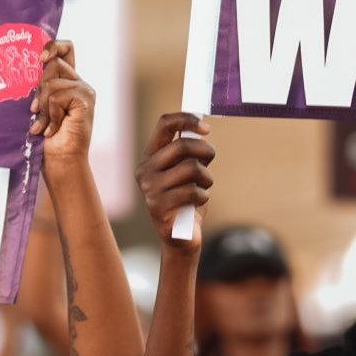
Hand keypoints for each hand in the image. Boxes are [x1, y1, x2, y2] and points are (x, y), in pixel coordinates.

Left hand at [29, 40, 94, 165]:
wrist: (59, 161)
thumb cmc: (45, 138)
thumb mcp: (37, 106)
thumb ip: (37, 87)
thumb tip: (20, 68)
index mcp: (67, 81)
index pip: (65, 49)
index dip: (52, 45)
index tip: (39, 57)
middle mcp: (78, 83)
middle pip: (54, 62)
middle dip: (39, 86)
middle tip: (35, 110)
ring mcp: (84, 91)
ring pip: (52, 82)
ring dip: (42, 106)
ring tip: (43, 125)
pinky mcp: (86, 100)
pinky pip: (58, 95)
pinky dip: (50, 114)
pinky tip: (52, 128)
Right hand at [134, 113, 214, 246]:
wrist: (181, 236)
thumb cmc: (187, 199)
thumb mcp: (189, 171)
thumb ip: (190, 152)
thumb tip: (200, 131)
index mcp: (150, 157)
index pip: (164, 125)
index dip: (186, 119)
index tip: (207, 128)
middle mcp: (145, 170)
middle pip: (182, 145)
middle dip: (204, 150)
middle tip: (210, 159)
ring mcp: (149, 189)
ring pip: (191, 168)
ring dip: (207, 178)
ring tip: (203, 187)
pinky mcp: (158, 207)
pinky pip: (193, 191)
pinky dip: (203, 196)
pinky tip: (197, 203)